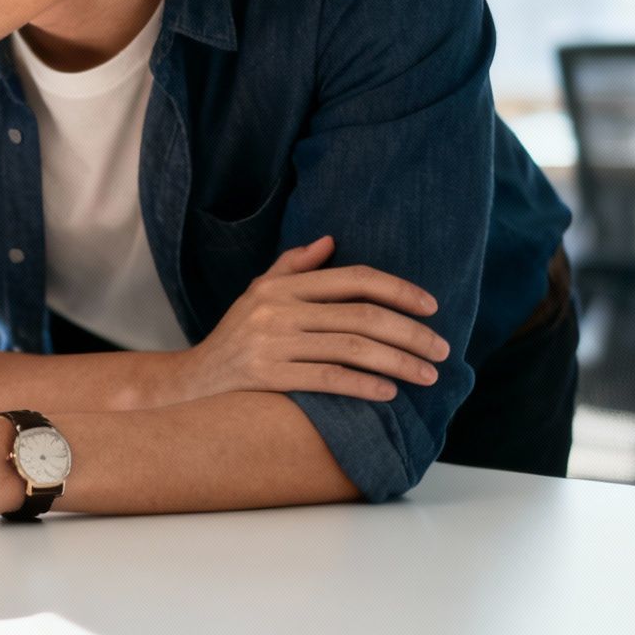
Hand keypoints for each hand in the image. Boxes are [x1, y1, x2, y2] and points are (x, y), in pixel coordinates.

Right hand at [174, 235, 448, 403]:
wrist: (191, 382)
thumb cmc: (234, 337)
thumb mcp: (256, 294)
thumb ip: (293, 267)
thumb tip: (331, 241)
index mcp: (280, 286)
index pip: (352, 278)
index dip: (398, 289)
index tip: (432, 308)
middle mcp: (276, 309)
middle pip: (361, 316)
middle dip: (411, 333)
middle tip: (442, 350)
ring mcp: (271, 342)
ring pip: (352, 348)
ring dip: (399, 362)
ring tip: (428, 375)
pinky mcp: (266, 376)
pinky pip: (327, 379)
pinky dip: (364, 385)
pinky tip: (389, 393)